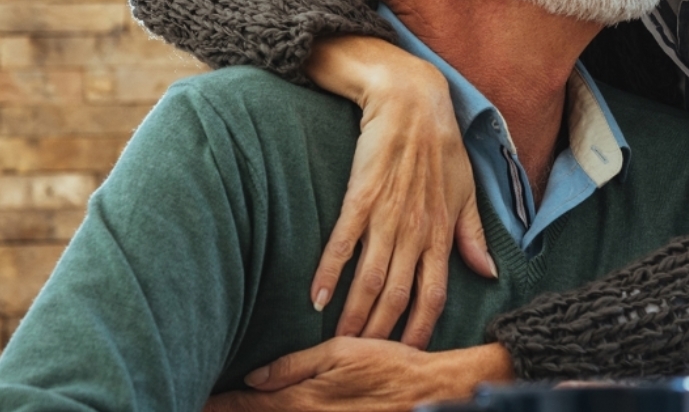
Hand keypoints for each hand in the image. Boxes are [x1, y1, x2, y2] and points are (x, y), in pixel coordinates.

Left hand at [203, 338, 514, 411]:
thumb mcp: (341, 351)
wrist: (425, 394)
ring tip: (223, 410)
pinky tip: (270, 411)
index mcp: (301, 400)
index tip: (195, 400)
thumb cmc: (388, 366)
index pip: (245, 406)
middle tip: (202, 405)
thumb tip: (254, 377)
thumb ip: (295, 365)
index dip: (218, 404)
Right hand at [305, 37, 495, 346]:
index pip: (434, 294)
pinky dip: (329, 272)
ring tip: (338, 343)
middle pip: (398, 295)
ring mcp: (388, 213)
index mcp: (444, 231)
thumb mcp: (467, 190)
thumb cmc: (441, 144)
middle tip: (362, 359)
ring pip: (371, 278)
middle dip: (381, 332)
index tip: (407, 355)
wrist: (411, 99)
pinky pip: (343, 242)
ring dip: (354, 314)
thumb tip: (488, 271)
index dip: (420, 328)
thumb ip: (472, 235)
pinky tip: (316, 298)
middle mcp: (417, 229)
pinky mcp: (362, 195)